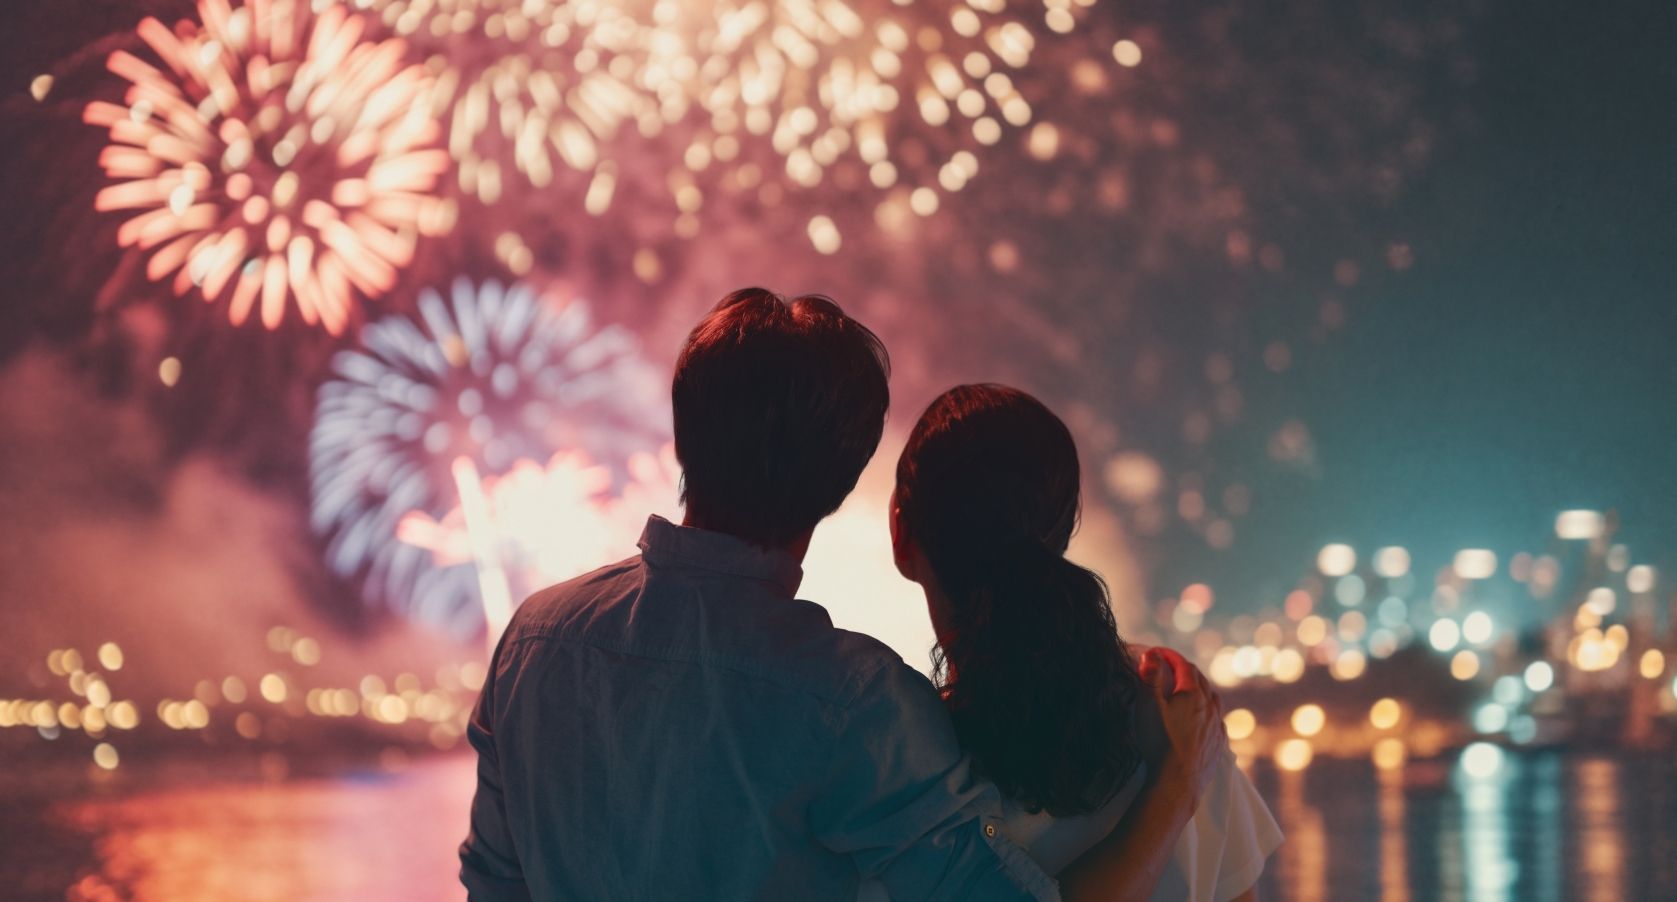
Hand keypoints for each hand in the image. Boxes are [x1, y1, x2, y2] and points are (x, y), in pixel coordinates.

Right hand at [1136, 647, 1223, 804]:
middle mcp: (1209, 707)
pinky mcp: (1218, 743)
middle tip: (1168, 667)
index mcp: (1192, 694)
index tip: (1156, 652)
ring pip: (1213, 698)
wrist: (1178, 782)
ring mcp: (1216, 726)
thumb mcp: (1148, 707)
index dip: (1169, 656)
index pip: (1183, 665)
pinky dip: (1210, 711)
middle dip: (1183, 669)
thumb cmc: (1160, 743)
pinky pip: (1218, 719)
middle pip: (1199, 679)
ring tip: (1188, 689)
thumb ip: (1149, 678)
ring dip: (1200, 689)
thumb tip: (1151, 654)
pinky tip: (1204, 717)